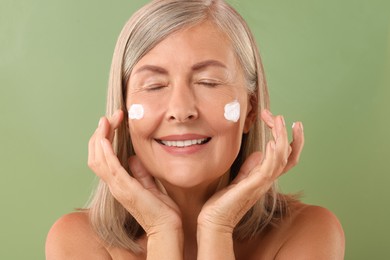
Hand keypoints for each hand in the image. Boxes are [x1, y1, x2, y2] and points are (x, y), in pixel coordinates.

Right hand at [87, 110, 181, 235]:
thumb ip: (140, 173)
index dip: (104, 138)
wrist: (167, 227)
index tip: (113, 121)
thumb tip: (133, 158)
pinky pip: (109, 167)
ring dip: (100, 137)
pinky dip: (104, 151)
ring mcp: (118, 187)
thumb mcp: (150, 185)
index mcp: (119, 182)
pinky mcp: (125, 189)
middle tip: (110, 117)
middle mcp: (114, 184)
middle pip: (96, 155)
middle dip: (100, 134)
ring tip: (106, 121)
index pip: (103, 157)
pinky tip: (104, 137)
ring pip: (98, 159)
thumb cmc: (161, 210)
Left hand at [197, 109, 303, 233]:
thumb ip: (249, 167)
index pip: (287, 157)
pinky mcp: (252, 187)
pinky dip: (272, 155)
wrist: (213, 220)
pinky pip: (268, 169)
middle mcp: (267, 180)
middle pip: (289, 156)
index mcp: (264, 177)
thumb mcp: (239, 180)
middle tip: (280, 116)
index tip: (288, 121)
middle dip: (290, 134)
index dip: (292, 140)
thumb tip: (259, 153)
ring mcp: (261, 183)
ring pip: (282, 159)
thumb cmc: (224, 202)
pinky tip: (271, 142)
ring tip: (278, 120)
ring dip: (282, 138)